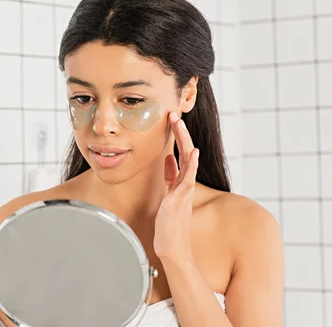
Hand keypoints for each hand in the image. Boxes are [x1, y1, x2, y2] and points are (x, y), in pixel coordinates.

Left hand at [153, 111, 199, 263]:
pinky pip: (188, 179)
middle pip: (186, 152)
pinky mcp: (180, 199)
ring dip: (184, 141)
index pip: (181, 153)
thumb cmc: (168, 223)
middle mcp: (184, 184)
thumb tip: (168, 159)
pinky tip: (193, 152)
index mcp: (180, 181)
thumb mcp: (167, 194)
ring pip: (188, 160)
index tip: (171, 120)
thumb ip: (170, 177)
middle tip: (173, 114)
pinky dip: (191, 164)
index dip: (176, 136)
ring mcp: (184, 191)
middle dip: (180, 133)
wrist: (172, 247)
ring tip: (179, 123)